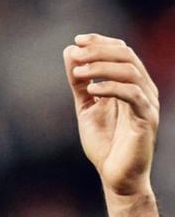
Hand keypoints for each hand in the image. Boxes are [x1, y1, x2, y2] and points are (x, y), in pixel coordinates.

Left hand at [63, 33, 159, 196]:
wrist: (115, 175)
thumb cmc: (104, 143)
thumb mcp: (86, 107)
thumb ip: (79, 82)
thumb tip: (69, 53)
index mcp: (130, 84)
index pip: (121, 51)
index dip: (100, 42)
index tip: (77, 41)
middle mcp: (143, 89)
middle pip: (126, 55)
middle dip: (99, 50)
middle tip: (76, 54)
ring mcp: (147, 103)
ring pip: (130, 71)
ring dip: (102, 67)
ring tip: (78, 73)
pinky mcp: (146, 119)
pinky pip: (133, 95)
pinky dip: (111, 88)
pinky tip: (91, 90)